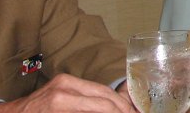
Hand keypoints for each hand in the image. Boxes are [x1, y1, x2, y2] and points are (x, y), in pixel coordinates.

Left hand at [0, 74, 138, 112]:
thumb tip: (109, 112)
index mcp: (63, 100)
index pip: (103, 104)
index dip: (121, 111)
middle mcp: (65, 86)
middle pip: (105, 93)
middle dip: (123, 106)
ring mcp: (64, 80)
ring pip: (100, 88)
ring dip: (115, 101)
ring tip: (127, 110)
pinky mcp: (62, 80)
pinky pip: (90, 88)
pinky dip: (103, 97)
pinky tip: (110, 106)